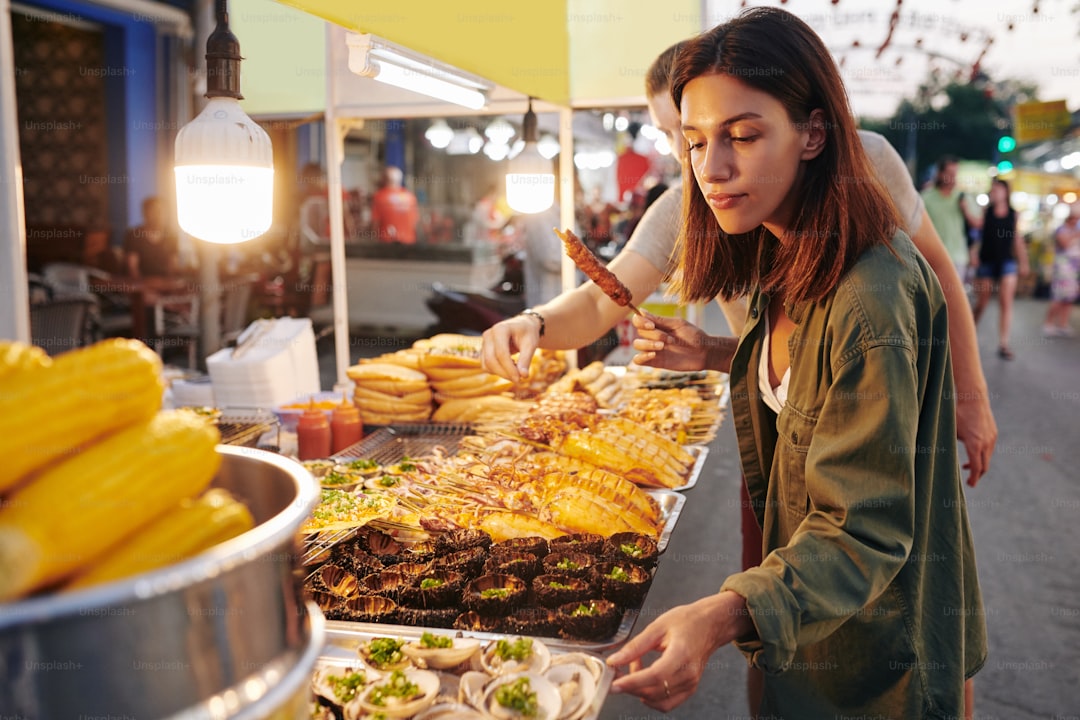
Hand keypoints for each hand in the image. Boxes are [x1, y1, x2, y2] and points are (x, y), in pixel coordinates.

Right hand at [480, 313, 540, 381]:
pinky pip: (486, 366)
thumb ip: (526, 360)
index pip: (501, 353)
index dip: (509, 368)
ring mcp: (484, 343)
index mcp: (500, 329)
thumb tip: (523, 376)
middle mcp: (489, 335)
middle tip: (519, 379)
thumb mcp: (531, 344)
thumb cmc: (528, 333)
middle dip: (504, 373)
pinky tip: (510, 367)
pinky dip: (497, 371)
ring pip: (486, 365)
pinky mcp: (483, 350)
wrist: (522, 326)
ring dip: (501, 373)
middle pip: (491, 360)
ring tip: (516, 370)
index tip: (520, 379)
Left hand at [606, 592, 748, 711]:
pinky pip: (666, 703)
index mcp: (682, 654)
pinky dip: (651, 696)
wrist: (710, 625)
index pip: (656, 676)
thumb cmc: (686, 621)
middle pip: (655, 691)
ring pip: (658, 700)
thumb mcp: (657, 627)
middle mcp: (689, 673)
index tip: (614, 683)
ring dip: (639, 690)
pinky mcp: (689, 689)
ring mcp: (691, 684)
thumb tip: (615, 660)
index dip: (633, 682)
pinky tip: (644, 679)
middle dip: (630, 686)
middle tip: (617, 671)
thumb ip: (635, 646)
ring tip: (634, 668)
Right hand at [630, 312, 710, 371]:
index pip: (638, 321)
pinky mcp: (655, 362)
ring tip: (663, 346)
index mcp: (657, 325)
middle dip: (653, 334)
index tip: (652, 325)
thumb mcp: (677, 324)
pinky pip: (638, 360)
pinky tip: (653, 355)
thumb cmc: (694, 336)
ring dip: (648, 344)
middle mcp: (653, 336)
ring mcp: (653, 349)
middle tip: (670, 339)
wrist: (704, 353)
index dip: (641, 322)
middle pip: (639, 332)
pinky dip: (641, 357)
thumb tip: (641, 311)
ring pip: (637, 344)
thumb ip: (659, 320)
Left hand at [956, 393, 996, 486]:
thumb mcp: (951, 431)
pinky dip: (982, 455)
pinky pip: (989, 449)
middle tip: (970, 481)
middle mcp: (986, 443)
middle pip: (984, 466)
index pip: (977, 468)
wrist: (974, 398)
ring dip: (979, 464)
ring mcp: (992, 439)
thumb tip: (939, 456)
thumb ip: (949, 444)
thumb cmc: (958, 415)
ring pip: (987, 458)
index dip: (974, 479)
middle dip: (977, 475)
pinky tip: (973, 452)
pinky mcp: (993, 434)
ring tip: (967, 465)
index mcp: (975, 445)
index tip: (970, 485)